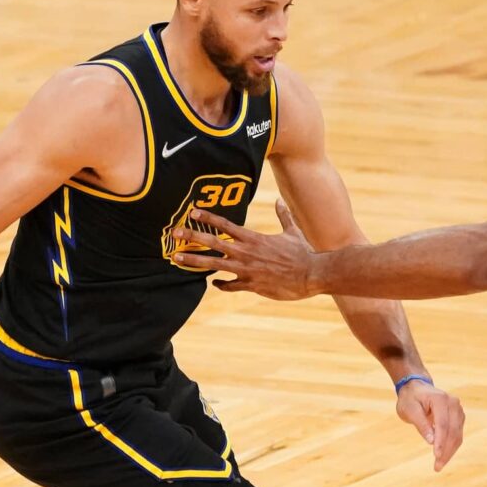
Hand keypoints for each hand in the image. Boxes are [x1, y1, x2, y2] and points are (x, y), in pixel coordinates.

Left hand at [173, 198, 317, 299]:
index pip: (226, 225)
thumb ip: (282, 216)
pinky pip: (230, 285)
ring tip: (177, 258)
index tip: (193, 212)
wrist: (312, 274)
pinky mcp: (251, 285)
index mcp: (253, 238)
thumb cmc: (303, 253)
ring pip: (214, 265)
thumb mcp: (292, 232)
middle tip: (175, 233)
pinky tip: (214, 285)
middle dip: (192, 237)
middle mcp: (246, 252)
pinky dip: (221, 285)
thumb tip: (279, 201)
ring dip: (194, 261)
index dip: (208, 217)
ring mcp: (247, 269)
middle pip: (213, 242)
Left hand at [396, 380, 465, 471]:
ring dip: (450, 451)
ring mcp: (458, 410)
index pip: (443, 424)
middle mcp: (453, 403)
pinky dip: (451, 446)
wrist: (416, 389)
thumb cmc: (410, 399)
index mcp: (440, 399)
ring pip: (458, 435)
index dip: (441, 442)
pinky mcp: (459, 417)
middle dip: (446, 451)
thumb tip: (431, 442)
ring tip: (439, 465)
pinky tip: (443, 456)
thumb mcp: (410, 411)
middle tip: (437, 467)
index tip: (436, 456)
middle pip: (453, 431)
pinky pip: (457, 434)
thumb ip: (421, 424)